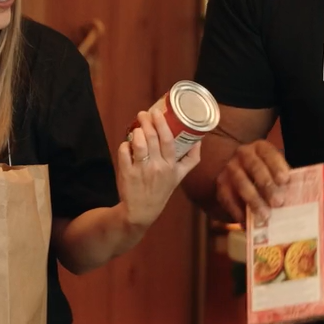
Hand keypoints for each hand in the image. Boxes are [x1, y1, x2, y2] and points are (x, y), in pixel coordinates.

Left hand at [115, 111, 200, 226]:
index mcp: (171, 166)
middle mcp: (157, 167)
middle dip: (147, 122)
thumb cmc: (161, 190)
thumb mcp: (179, 177)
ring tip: (137, 126)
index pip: (168, 141)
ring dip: (136, 131)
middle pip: (152, 138)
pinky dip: (125, 144)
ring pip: (138, 143)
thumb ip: (191, 159)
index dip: (162, 124)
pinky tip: (128, 143)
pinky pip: (124, 152)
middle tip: (144, 113)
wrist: (141, 211)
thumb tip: (199, 141)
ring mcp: (141, 170)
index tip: (157, 112)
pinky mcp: (127, 173)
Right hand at [215, 139, 290, 222]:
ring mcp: (230, 169)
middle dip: (267, 185)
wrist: (237, 169)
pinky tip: (248, 223)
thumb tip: (295, 197)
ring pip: (241, 183)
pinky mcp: (221, 185)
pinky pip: (228, 199)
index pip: (269, 153)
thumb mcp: (273, 167)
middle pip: (255, 167)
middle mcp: (243, 154)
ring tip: (265, 215)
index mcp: (260, 147)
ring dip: (254, 200)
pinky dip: (238, 212)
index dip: (277, 166)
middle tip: (278, 202)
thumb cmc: (264, 171)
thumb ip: (282, 178)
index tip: (285, 180)